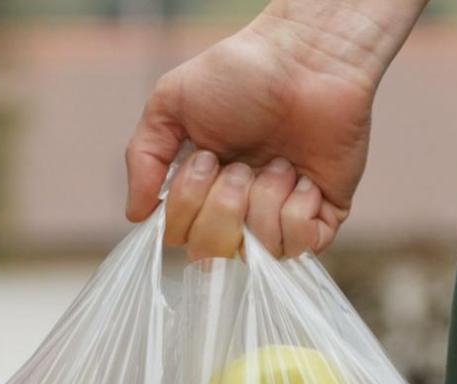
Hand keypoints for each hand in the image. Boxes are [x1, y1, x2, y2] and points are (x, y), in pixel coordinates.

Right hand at [125, 3, 419, 257]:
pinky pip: (300, 246)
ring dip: (263, 201)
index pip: (178, 235)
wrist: (304, 57)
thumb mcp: (169, 104)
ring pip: (257, 252)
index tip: (205, 157)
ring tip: (278, 163)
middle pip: (212, 253)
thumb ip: (143, 158)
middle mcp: (238, 209)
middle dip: (223, 205)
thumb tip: (135, 215)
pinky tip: (303, 178)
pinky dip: (297, 210)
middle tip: (241, 164)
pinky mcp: (322, 216)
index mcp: (201, 189)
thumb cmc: (239, 73)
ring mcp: (279, 215)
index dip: (186, 205)